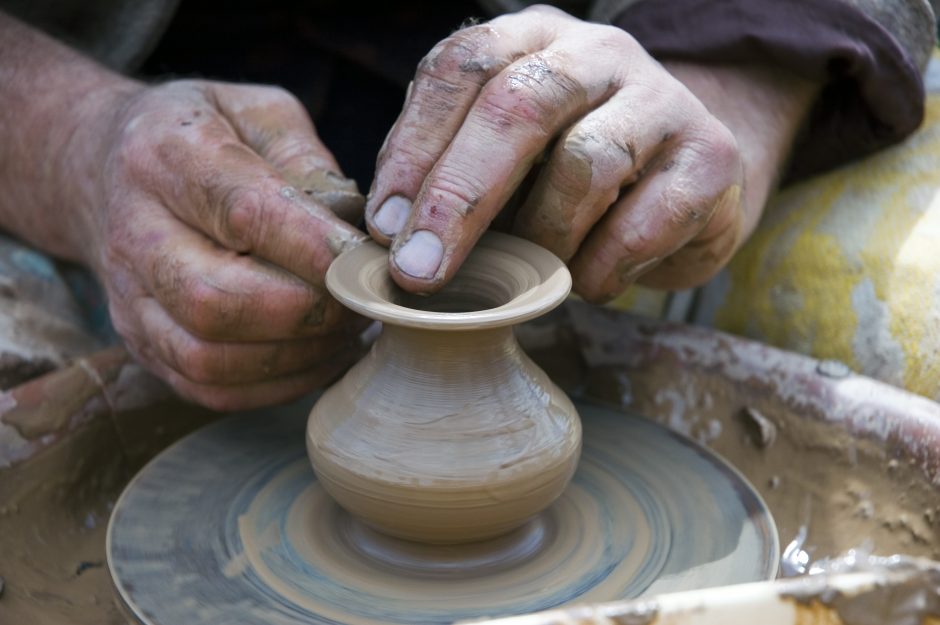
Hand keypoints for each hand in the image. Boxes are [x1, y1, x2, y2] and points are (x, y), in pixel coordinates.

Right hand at [81, 80, 368, 409]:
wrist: (107, 166)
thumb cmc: (205, 136)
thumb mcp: (257, 111)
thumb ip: (305, 157)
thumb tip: (353, 222)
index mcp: (163, 157)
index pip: (239, 211)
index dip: (311, 245)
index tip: (366, 259)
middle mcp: (134, 234)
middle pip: (214, 300)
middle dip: (307, 310)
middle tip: (363, 299)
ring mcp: (128, 299)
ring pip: (209, 357)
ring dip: (297, 355)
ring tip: (348, 329)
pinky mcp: (141, 344)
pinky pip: (210, 389)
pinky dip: (277, 384)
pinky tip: (320, 355)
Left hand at [365, 5, 813, 300]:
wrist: (686, 175)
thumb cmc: (567, 172)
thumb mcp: (504, 157)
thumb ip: (448, 173)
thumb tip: (388, 233)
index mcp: (530, 38)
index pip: (461, 67)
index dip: (415, 148)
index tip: (384, 227)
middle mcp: (596, 53)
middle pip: (518, 106)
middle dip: (459, 198)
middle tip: (421, 271)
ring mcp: (661, 99)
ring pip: (585, 164)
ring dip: (540, 239)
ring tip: (524, 280)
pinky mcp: (711, 158)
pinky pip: (646, 221)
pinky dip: (602, 266)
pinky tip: (586, 282)